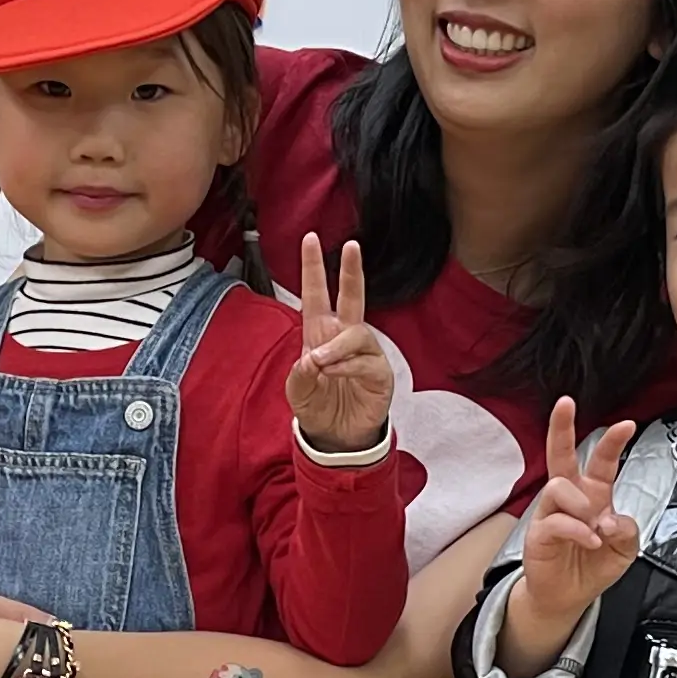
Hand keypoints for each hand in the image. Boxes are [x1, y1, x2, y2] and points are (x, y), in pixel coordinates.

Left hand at [285, 235, 397, 457]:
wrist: (336, 437)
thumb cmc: (318, 406)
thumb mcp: (297, 392)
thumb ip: (299, 374)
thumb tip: (312, 358)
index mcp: (319, 333)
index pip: (316, 294)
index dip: (313, 268)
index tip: (310, 239)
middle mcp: (344, 337)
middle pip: (351, 297)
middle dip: (351, 272)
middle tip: (352, 246)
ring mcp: (365, 353)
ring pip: (357, 333)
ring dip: (337, 346)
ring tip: (320, 363)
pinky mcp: (379, 373)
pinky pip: (366, 361)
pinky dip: (346, 366)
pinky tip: (333, 374)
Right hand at [498, 399, 641, 672]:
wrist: (568, 596)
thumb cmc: (594, 565)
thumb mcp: (624, 549)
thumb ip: (626, 530)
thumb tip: (608, 519)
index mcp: (594, 494)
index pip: (602, 461)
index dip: (614, 442)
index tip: (627, 423)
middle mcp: (570, 497)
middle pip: (561, 455)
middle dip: (561, 427)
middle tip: (565, 403)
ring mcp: (551, 513)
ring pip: (560, 487)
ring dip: (582, 507)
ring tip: (593, 530)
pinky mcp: (539, 532)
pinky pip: (557, 520)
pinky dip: (578, 531)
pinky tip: (589, 541)